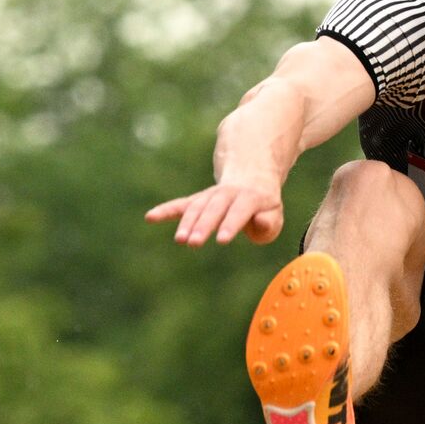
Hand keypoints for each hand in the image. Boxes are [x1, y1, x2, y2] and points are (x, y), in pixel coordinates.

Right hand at [144, 174, 283, 245]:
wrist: (251, 180)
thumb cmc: (264, 207)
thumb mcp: (274, 215)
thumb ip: (268, 223)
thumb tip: (259, 222)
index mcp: (250, 197)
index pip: (239, 211)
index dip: (230, 224)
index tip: (221, 240)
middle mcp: (228, 194)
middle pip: (214, 208)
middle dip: (203, 225)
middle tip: (194, 243)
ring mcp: (211, 196)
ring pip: (197, 207)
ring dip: (187, 222)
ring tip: (180, 240)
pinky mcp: (198, 201)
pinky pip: (181, 204)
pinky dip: (166, 210)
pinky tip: (150, 217)